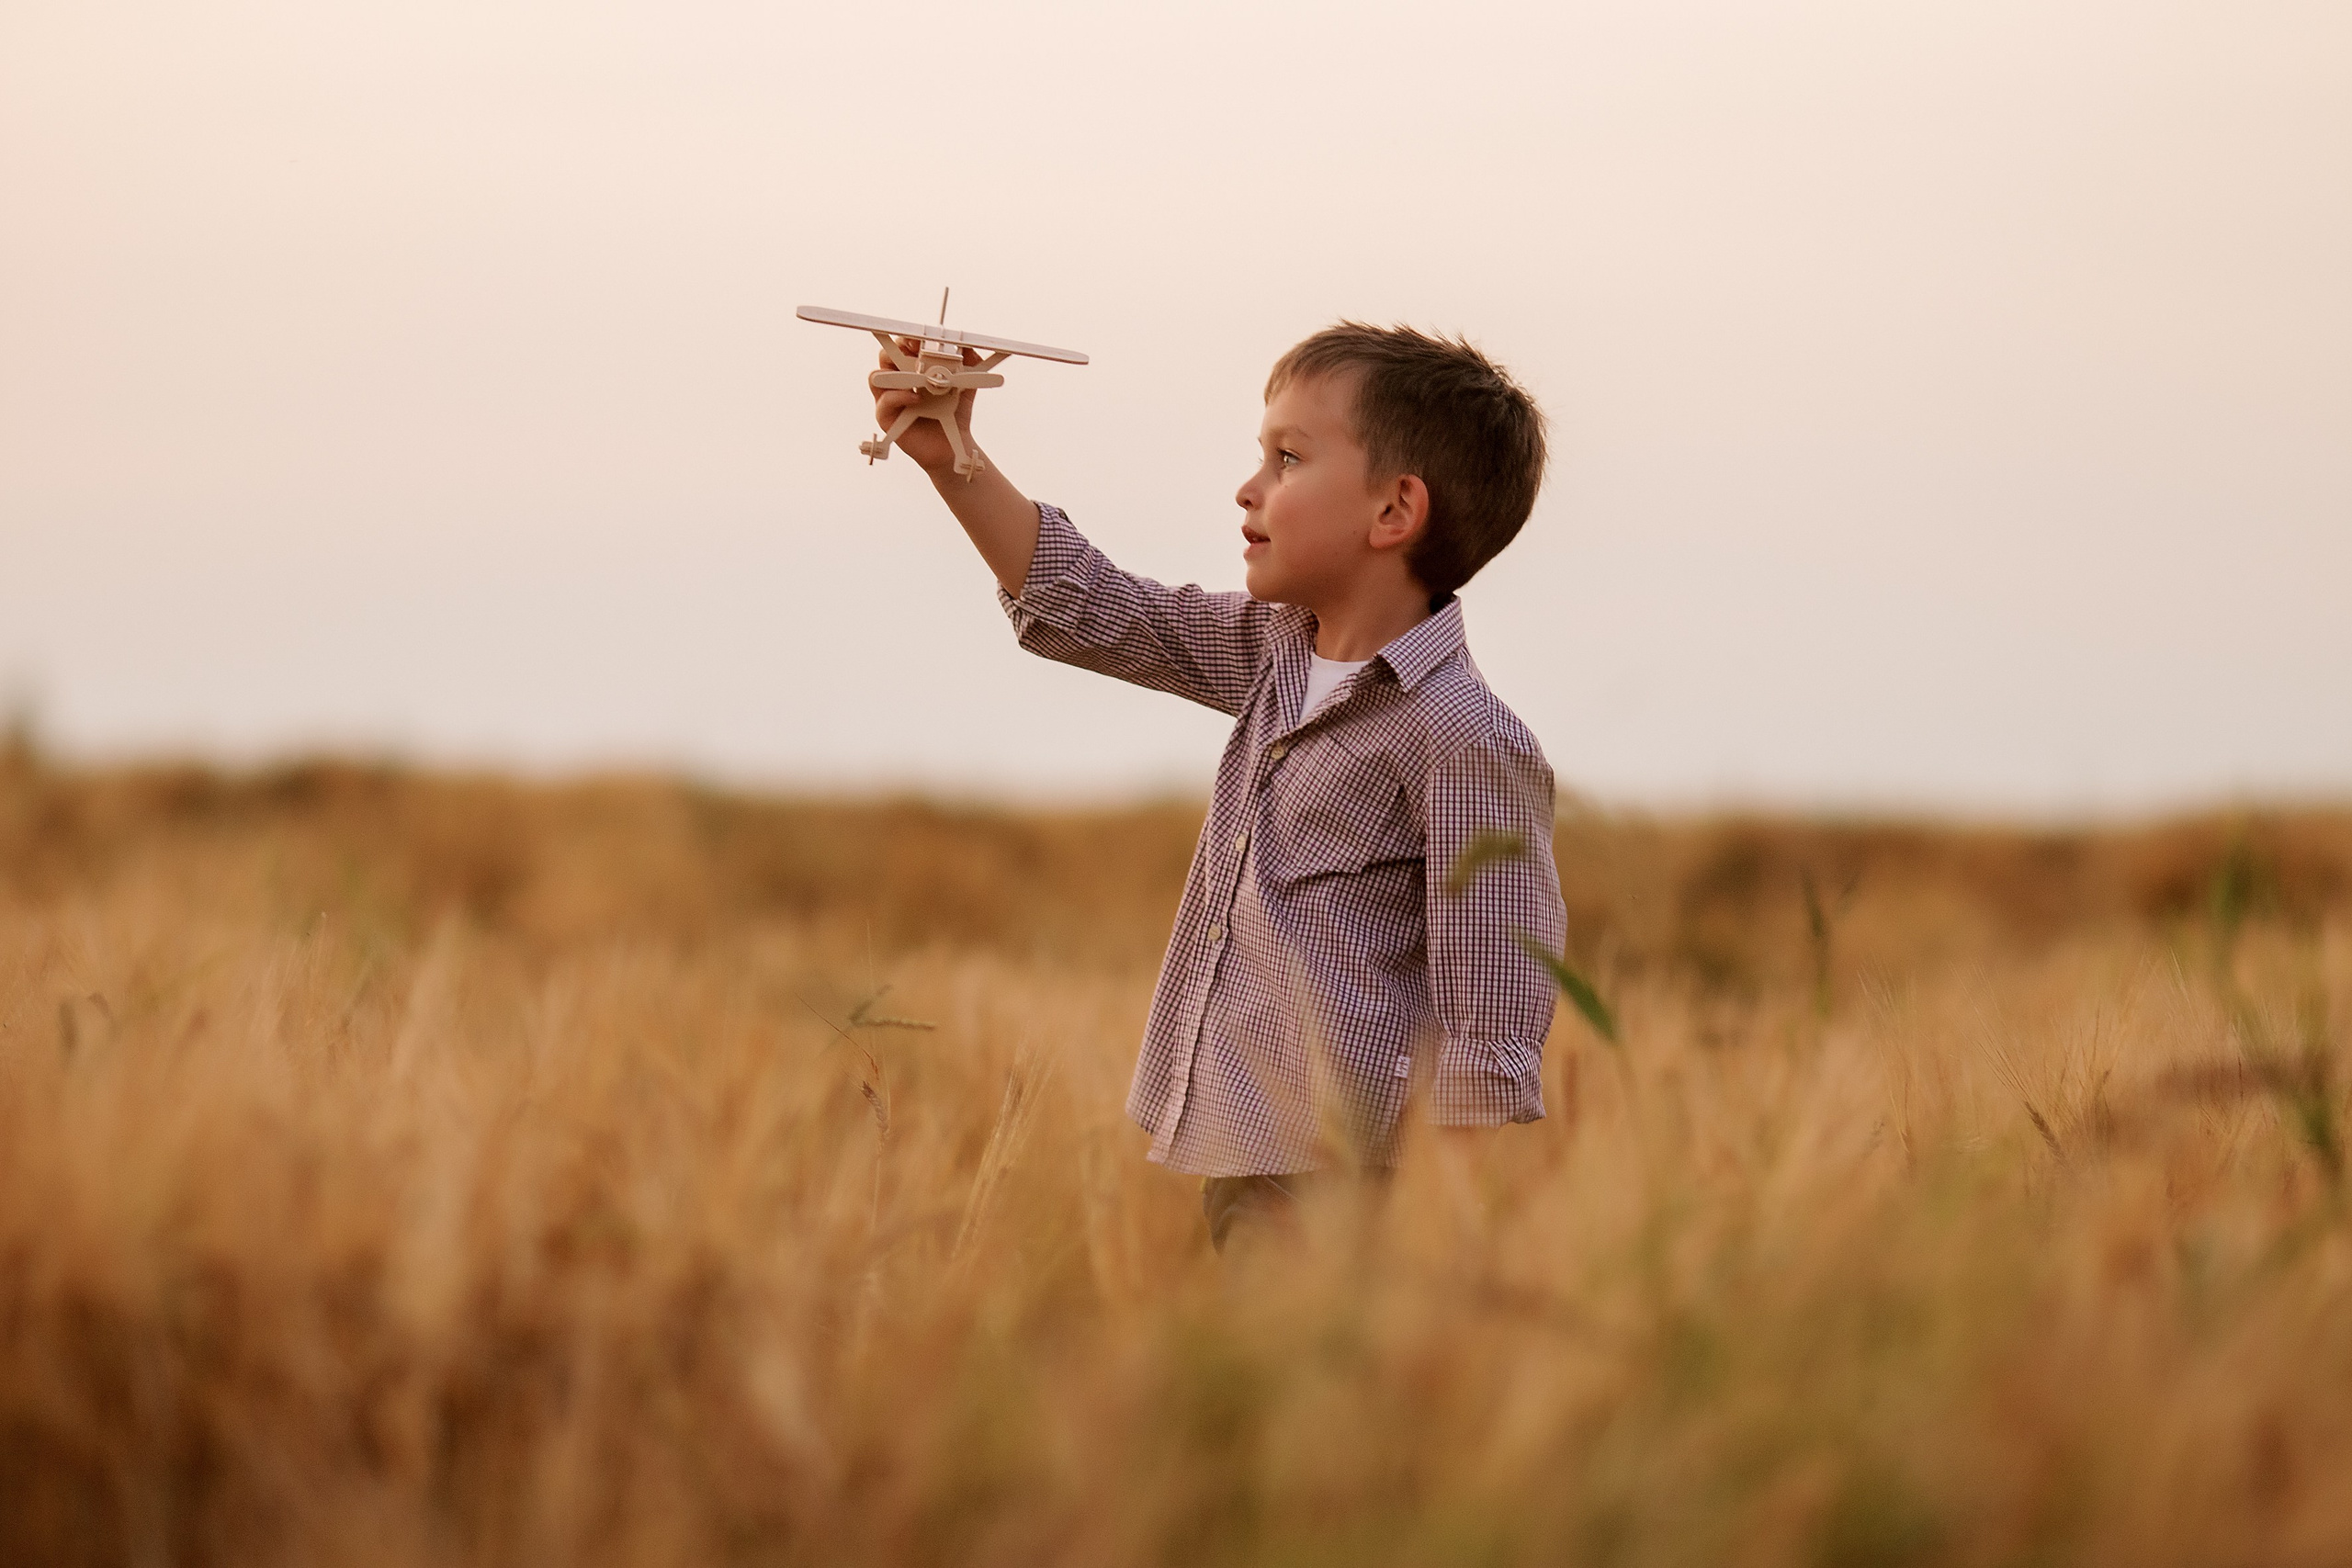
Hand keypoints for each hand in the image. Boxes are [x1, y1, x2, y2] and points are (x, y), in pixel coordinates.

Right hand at [872, 337, 982, 476]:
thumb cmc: (953, 415)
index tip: (921, 337)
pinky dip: (900, 396)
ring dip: (895, 371)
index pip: (903, 347)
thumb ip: (971, 367)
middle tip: (916, 350)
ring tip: (917, 376)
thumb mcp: (966, 387)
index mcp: (913, 369)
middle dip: (898, 349)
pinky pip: (884, 401)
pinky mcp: (886, 416)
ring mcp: (890, 398)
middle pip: (885, 356)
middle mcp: (898, 381)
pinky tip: (917, 398)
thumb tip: (971, 349)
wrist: (953, 445)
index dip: (908, 339)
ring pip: (877, 376)